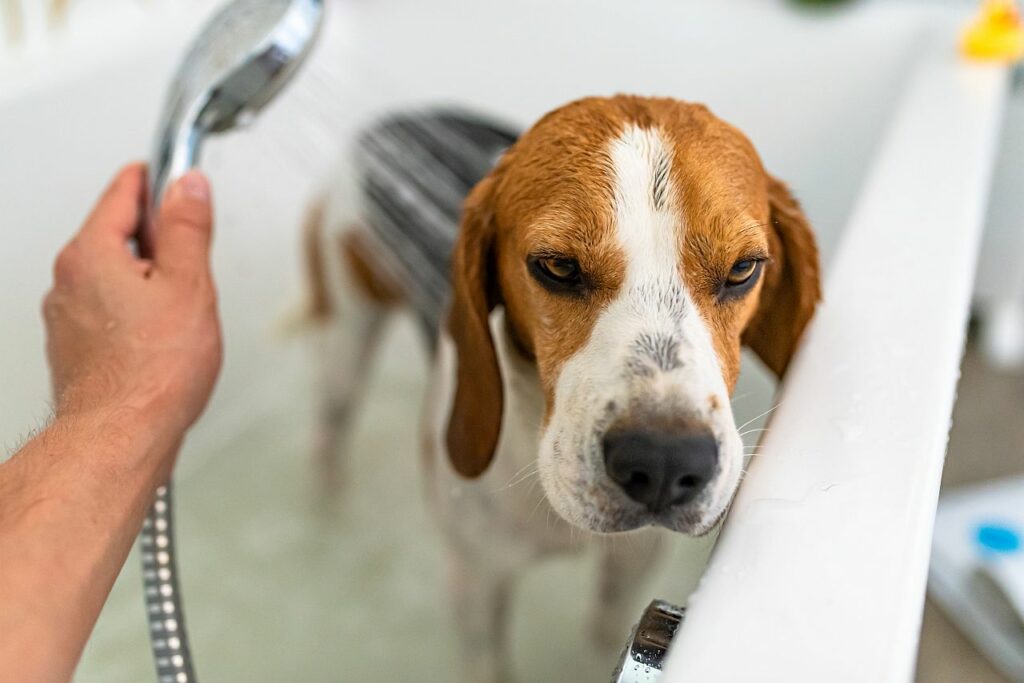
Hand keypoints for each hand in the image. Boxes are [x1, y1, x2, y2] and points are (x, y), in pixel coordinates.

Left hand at [42, 164, 222, 442]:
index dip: (157, 179)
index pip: (123, 192)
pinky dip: (135, 313)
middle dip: (158, 240)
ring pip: (113, 277)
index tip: (176, 177)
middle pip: (117, 235)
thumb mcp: (189, 285)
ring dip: (147, 280)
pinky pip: (108, 311)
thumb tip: (188, 187)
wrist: (122, 436)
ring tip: (183, 309)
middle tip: (195, 258)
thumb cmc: (153, 372)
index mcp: (90, 253)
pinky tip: (163, 338)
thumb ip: (187, 228)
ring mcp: (67, 316)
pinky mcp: (76, 347)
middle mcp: (68, 280)